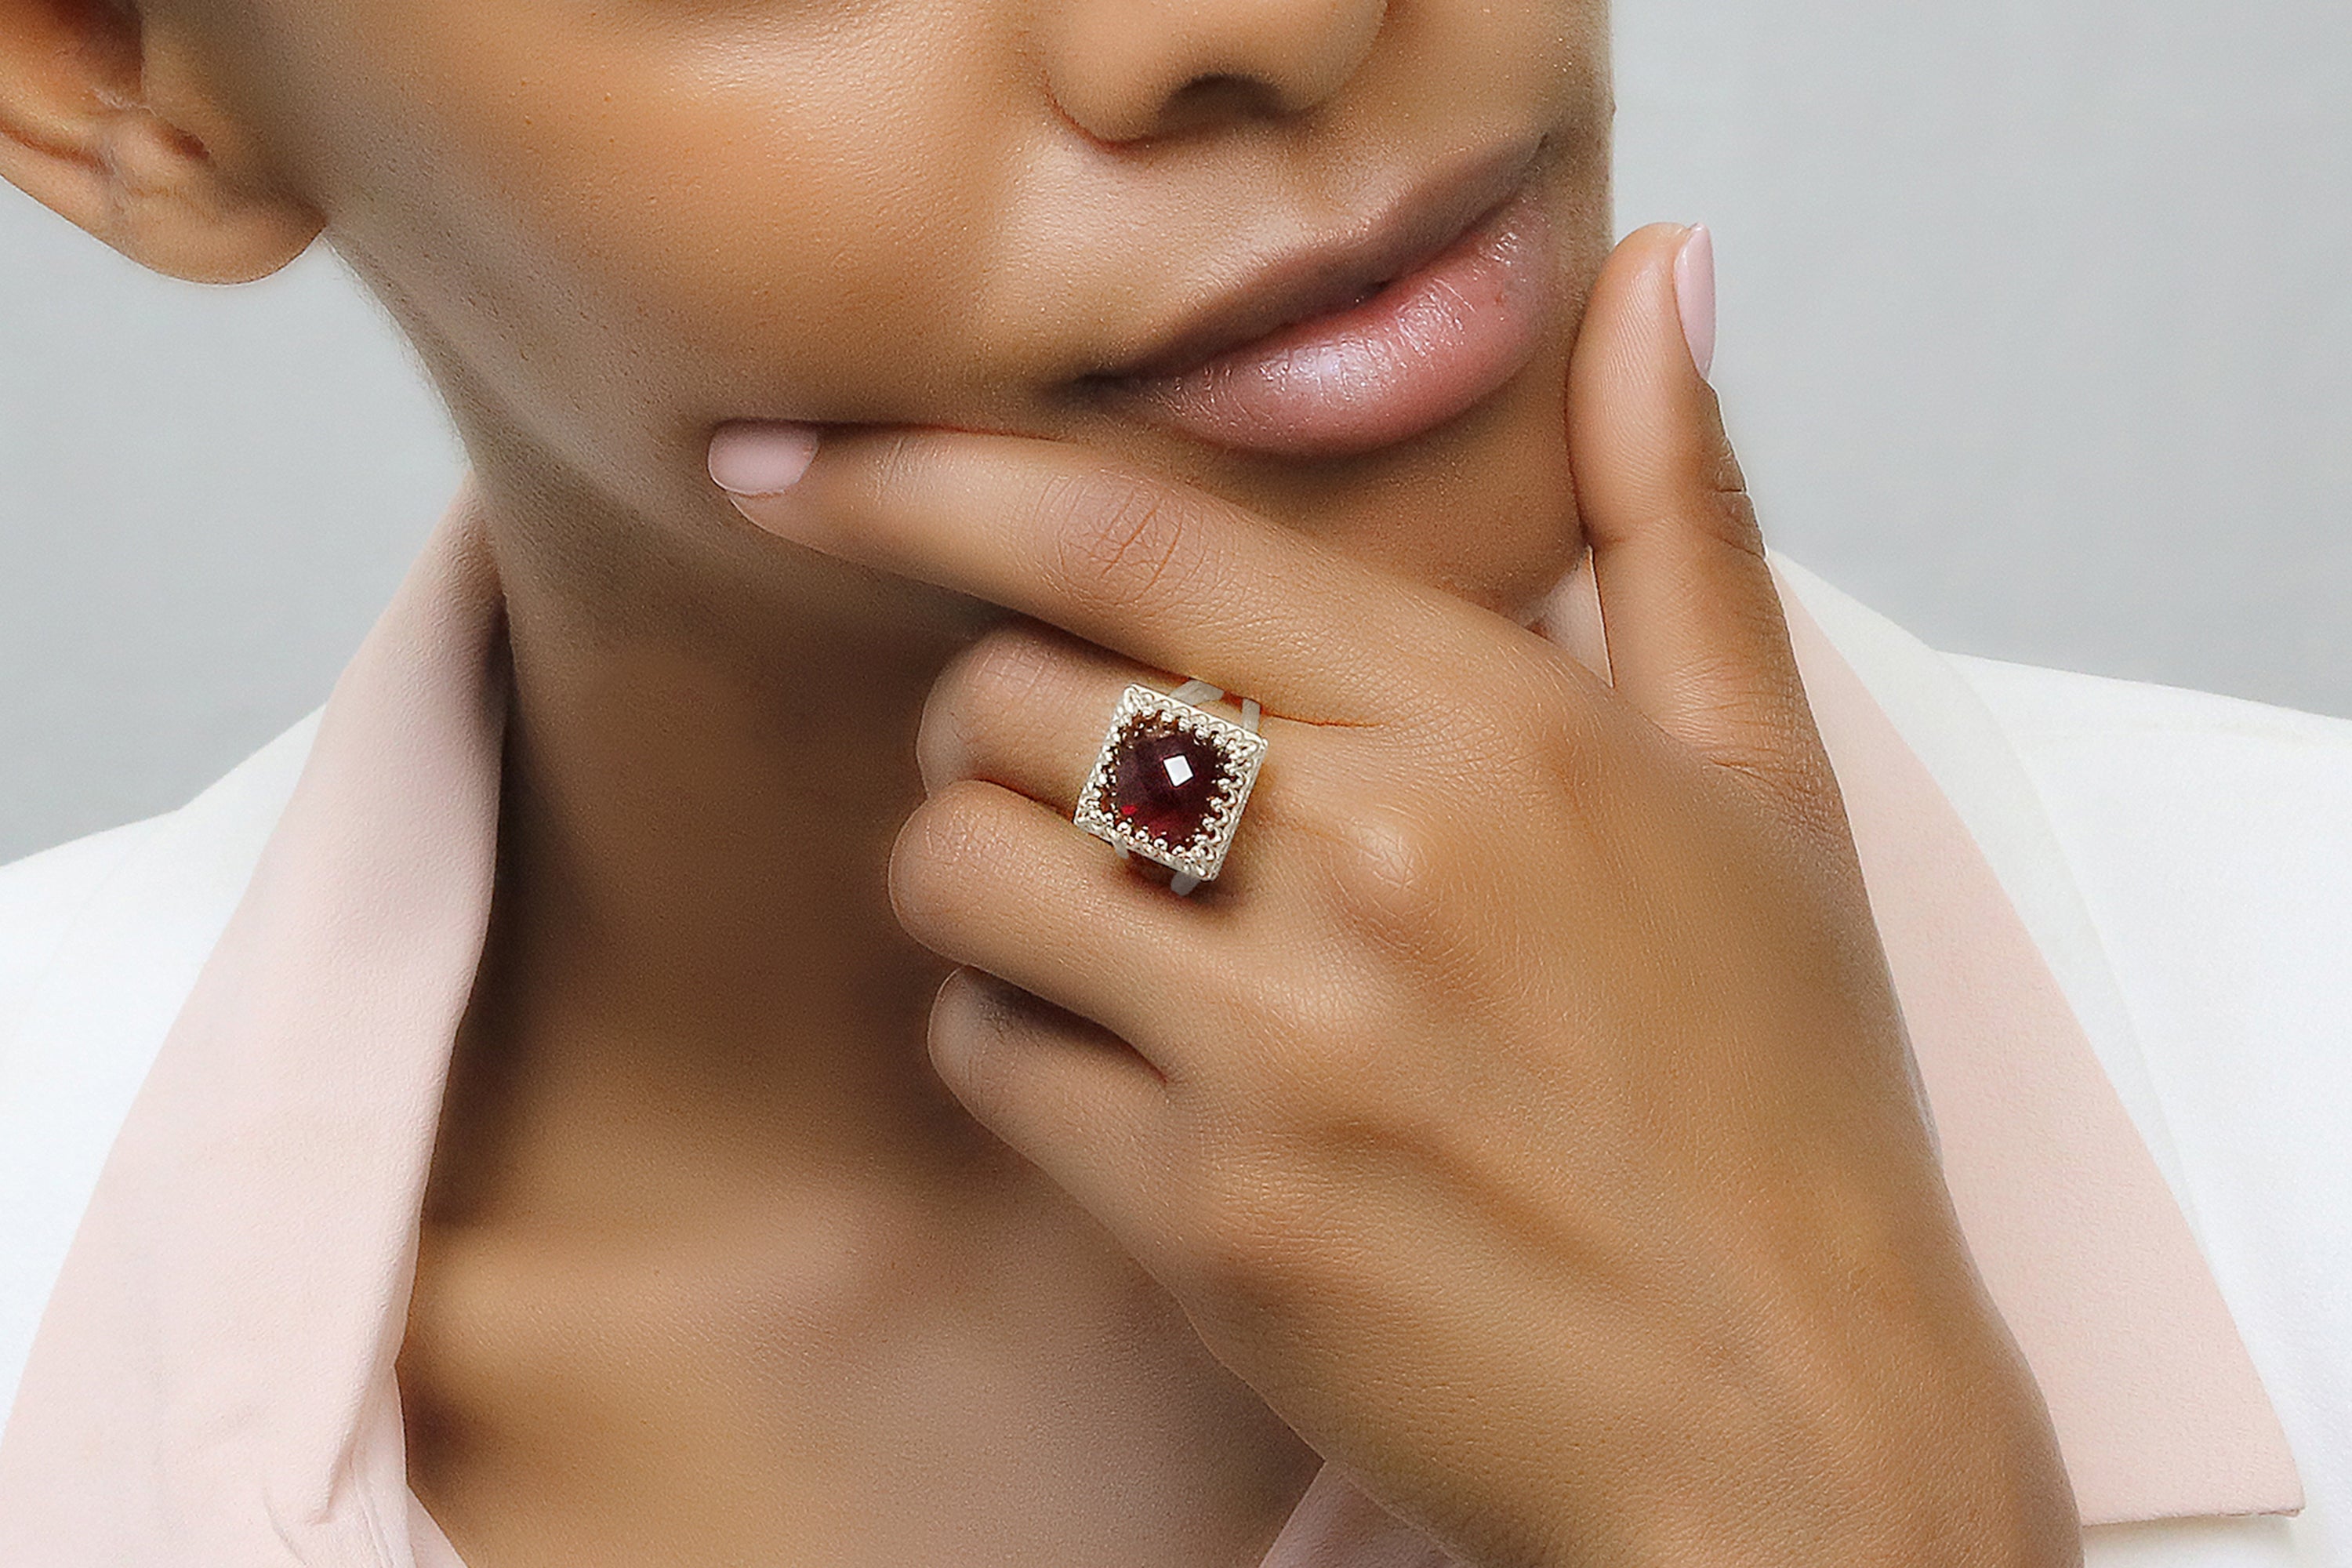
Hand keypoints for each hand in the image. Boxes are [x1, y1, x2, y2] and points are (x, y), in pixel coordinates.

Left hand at [711, 224, 2078, 1567]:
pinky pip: (988, 1058)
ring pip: (958, 870)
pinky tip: (1132, 1073)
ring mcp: (1284, 1045)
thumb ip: (1681, 510)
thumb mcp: (1768, 780)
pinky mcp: (1214, 1217)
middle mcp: (1377, 857)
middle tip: (1072, 780)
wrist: (1793, 1425)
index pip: (1135, 534)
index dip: (926, 477)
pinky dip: (1015, 1043)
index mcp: (1498, 723)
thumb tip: (1665, 270)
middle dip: (989, 724)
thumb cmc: (1783, 1104)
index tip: (789, 460)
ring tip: (1096, 922)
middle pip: (1002, 698)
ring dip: (980, 881)